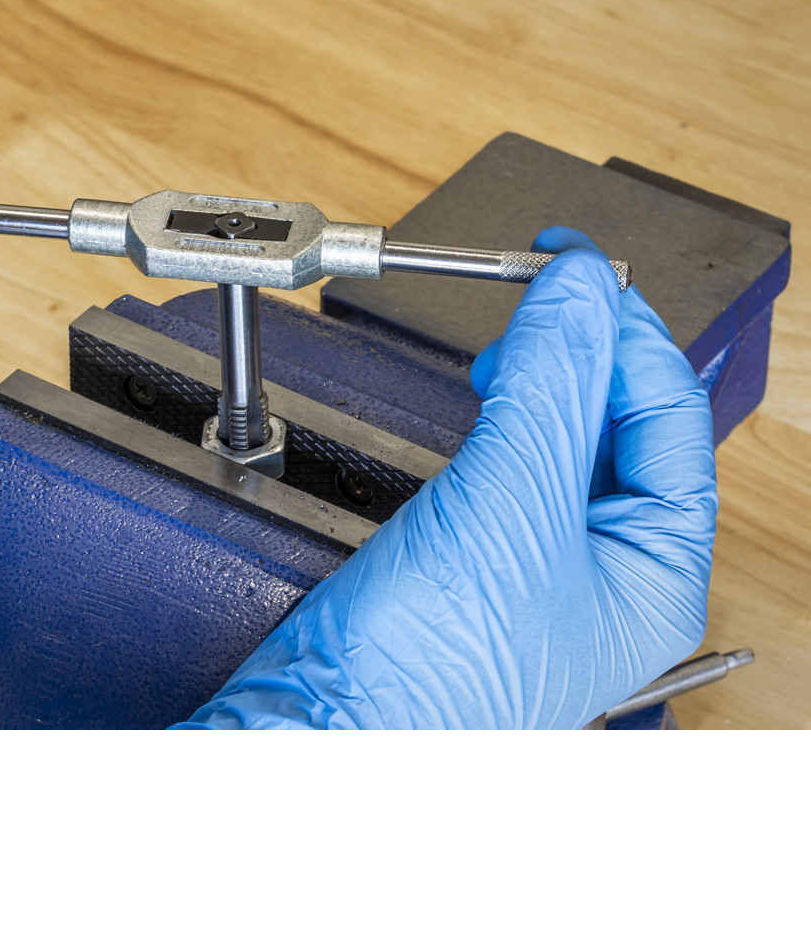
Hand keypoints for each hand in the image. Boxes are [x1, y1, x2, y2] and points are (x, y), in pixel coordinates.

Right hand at [177, 227, 716, 728]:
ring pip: (572, 437)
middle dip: (588, 350)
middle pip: (627, 423)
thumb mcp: (508, 502)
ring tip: (513, 341)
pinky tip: (486, 393)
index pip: (669, 416)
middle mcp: (611, 569)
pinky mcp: (483, 551)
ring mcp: (546, 562)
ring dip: (548, 376)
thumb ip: (552, 384)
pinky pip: (519, 459)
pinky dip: (507, 411)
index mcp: (657, 571)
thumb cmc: (427, 666)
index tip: (578, 265)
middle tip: (543, 291)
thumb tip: (580, 289)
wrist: (319, 721)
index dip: (628, 330)